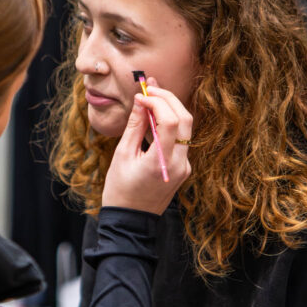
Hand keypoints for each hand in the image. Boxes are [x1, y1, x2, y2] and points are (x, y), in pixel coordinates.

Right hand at [102, 79, 192, 214]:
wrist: (130, 220)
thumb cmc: (120, 190)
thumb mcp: (123, 155)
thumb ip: (135, 126)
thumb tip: (140, 101)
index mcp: (162, 162)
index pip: (171, 121)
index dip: (157, 102)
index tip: (140, 96)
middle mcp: (180, 163)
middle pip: (185, 119)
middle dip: (168, 98)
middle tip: (150, 86)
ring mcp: (184, 166)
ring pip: (186, 127)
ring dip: (171, 108)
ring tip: (151, 95)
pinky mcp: (183, 167)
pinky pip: (181, 138)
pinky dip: (170, 122)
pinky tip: (154, 115)